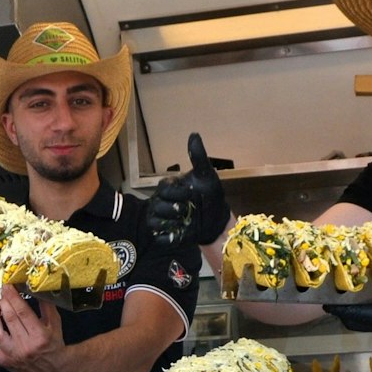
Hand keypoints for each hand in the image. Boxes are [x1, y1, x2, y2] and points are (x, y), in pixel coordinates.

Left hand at [0, 289, 65, 371]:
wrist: (54, 368)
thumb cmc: (53, 343)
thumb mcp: (55, 322)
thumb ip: (45, 304)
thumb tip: (33, 286)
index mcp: (40, 335)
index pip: (22, 312)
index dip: (12, 296)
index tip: (7, 284)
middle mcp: (26, 346)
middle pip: (9, 319)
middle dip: (2, 300)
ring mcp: (13, 356)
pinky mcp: (5, 362)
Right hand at [147, 133, 231, 247]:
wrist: (216, 220)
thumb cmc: (211, 196)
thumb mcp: (207, 175)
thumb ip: (198, 156)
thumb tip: (193, 133)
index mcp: (169, 187)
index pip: (164, 188)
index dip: (178, 193)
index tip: (191, 195)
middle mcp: (161, 202)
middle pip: (157, 205)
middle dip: (175, 209)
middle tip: (188, 209)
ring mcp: (161, 219)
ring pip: (154, 221)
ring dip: (172, 223)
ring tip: (186, 222)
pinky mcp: (164, 235)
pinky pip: (157, 237)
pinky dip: (168, 237)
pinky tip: (181, 233)